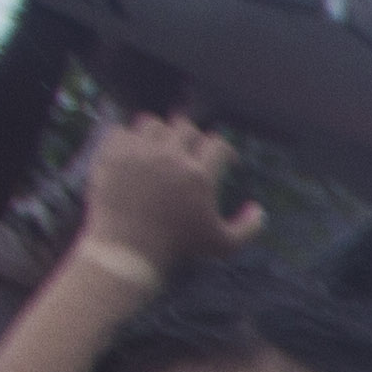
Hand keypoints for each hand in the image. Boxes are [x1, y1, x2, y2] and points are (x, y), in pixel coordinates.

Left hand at [78, 114, 258, 269]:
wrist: (128, 248)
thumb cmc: (177, 246)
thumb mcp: (223, 245)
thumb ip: (249, 228)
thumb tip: (258, 208)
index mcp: (200, 175)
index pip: (217, 143)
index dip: (224, 150)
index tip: (223, 159)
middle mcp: (171, 156)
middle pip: (186, 127)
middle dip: (192, 137)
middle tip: (191, 150)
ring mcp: (139, 152)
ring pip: (153, 123)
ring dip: (159, 133)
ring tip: (159, 146)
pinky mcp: (112, 153)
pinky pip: (121, 130)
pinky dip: (128, 138)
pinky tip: (133, 152)